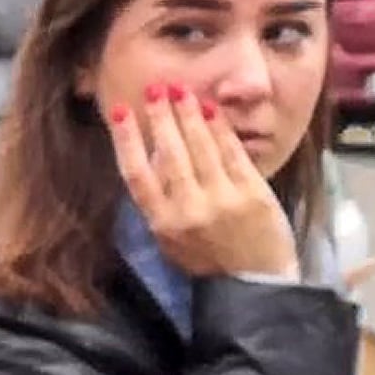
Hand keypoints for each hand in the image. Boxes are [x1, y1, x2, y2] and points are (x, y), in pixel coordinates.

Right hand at [110, 84, 299, 279]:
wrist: (256, 284)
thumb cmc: (209, 261)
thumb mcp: (172, 241)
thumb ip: (162, 204)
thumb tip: (153, 158)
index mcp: (163, 224)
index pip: (138, 175)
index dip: (127, 141)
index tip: (119, 113)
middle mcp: (189, 210)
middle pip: (170, 154)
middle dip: (161, 118)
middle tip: (156, 89)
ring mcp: (222, 200)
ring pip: (201, 149)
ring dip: (189, 115)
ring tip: (180, 91)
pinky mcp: (252, 194)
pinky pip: (232, 154)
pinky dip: (220, 130)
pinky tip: (210, 110)